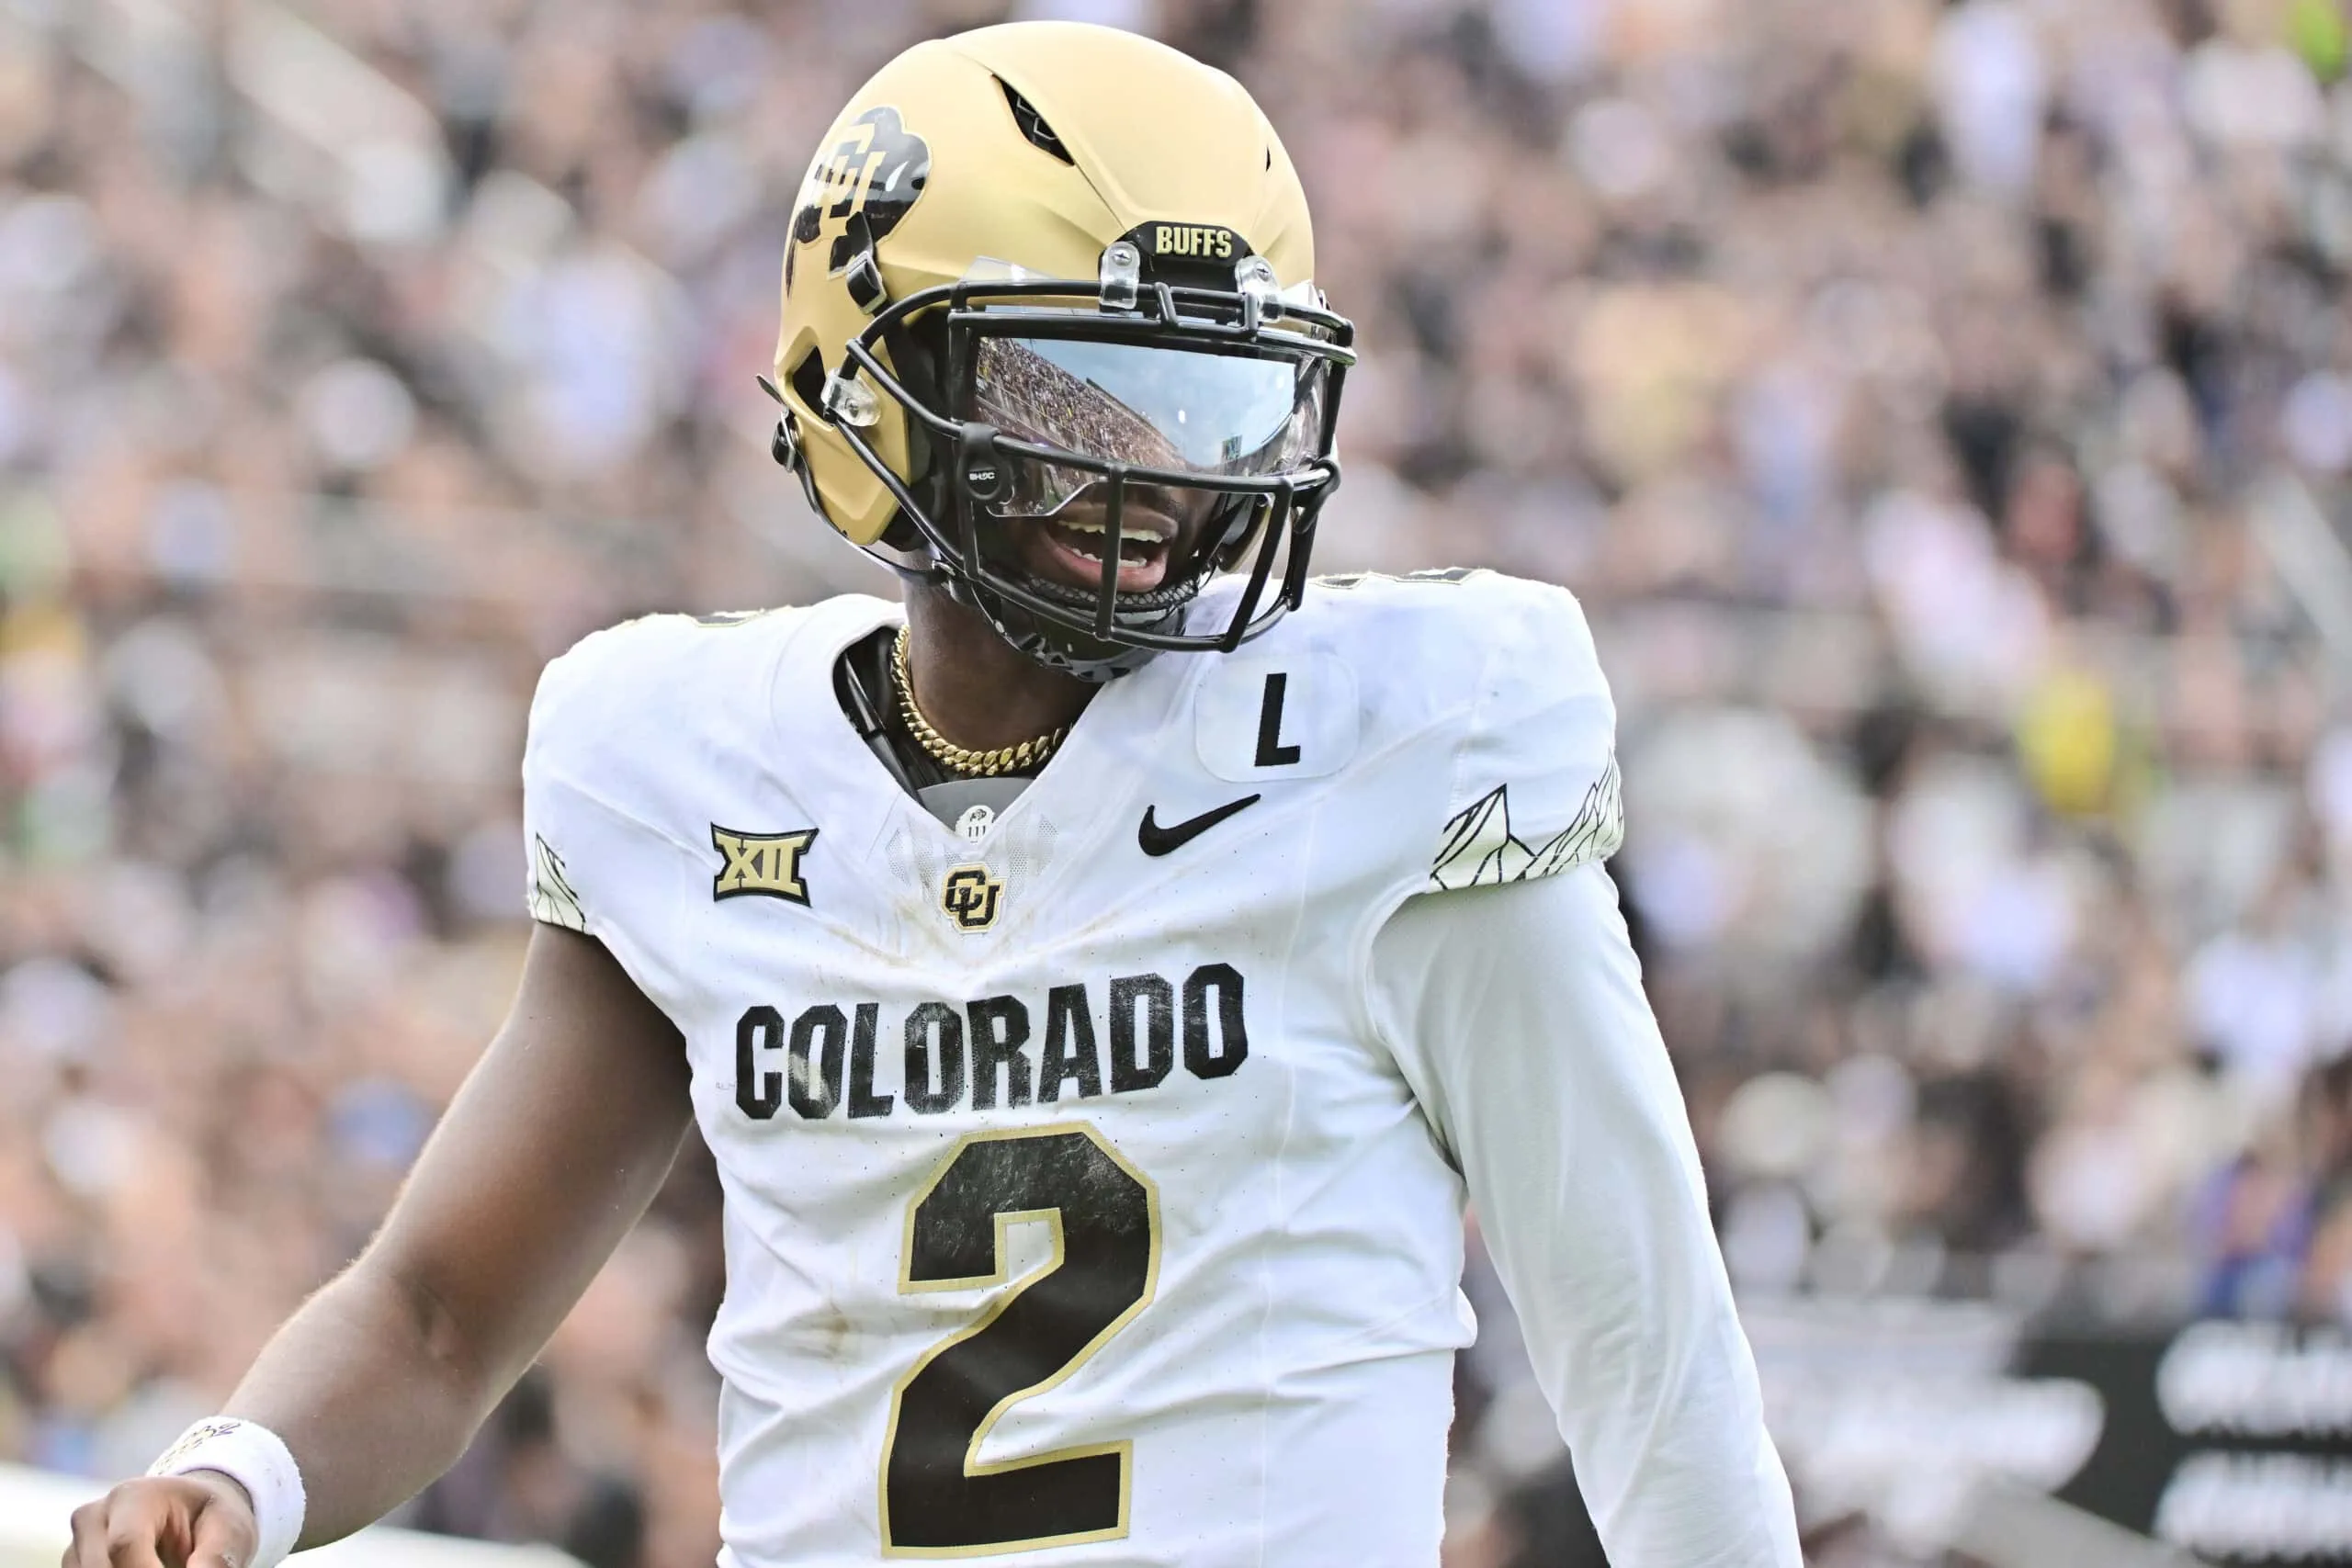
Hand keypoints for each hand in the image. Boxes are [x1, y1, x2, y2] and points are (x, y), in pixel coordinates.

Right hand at [63, 1472, 258, 1567]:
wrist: (189, 1512)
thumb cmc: (211, 1518)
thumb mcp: (230, 1529)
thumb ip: (216, 1557)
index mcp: (134, 1496)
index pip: (125, 1544)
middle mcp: (95, 1516)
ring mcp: (77, 1544)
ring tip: (168, 1565)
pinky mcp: (74, 1565)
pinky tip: (154, 1567)